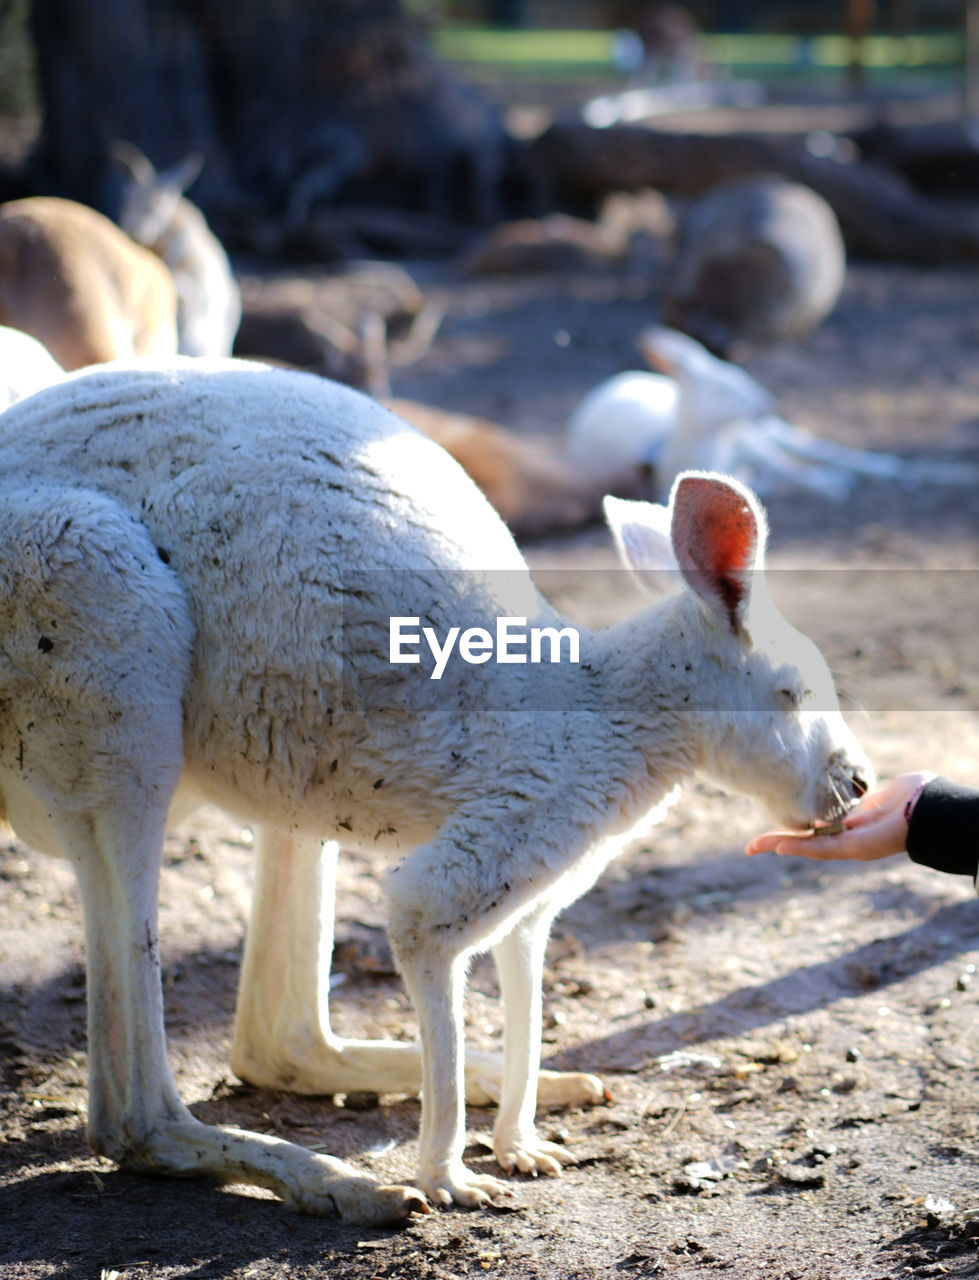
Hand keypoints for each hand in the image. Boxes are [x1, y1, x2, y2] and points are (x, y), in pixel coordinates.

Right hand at [745, 772, 935, 862]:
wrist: (931, 807)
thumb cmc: (914, 797)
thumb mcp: (880, 793)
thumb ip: (862, 796)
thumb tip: (850, 788)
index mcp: (854, 824)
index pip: (817, 828)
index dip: (794, 828)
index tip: (774, 828)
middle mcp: (849, 838)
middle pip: (806, 841)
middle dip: (778, 841)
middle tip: (751, 847)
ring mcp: (851, 845)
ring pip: (808, 846)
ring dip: (780, 845)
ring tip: (755, 847)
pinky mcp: (855, 848)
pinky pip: (823, 847)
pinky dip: (800, 846)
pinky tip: (780, 845)